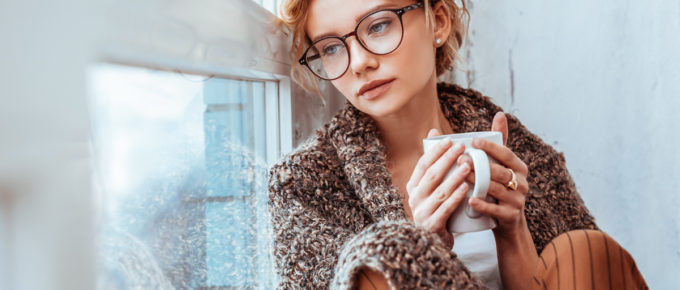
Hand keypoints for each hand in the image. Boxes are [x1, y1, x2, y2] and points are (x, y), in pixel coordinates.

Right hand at [407, 129, 470, 249]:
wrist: (435, 243)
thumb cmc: (438, 209)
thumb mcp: (433, 187)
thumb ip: (435, 163)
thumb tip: (433, 132)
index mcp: (413, 187)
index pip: (423, 164)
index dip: (436, 151)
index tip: (451, 140)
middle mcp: (414, 198)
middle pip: (431, 175)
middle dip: (447, 159)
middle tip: (462, 147)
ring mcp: (421, 213)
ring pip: (439, 191)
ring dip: (455, 177)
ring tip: (468, 166)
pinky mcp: (432, 226)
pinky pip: (445, 209)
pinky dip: (456, 198)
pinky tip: (467, 189)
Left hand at [458, 112, 529, 236]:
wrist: (507, 222)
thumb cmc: (499, 187)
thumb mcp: (502, 165)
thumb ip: (500, 141)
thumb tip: (499, 113)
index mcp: (519, 167)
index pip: (505, 153)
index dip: (490, 146)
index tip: (472, 141)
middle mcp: (522, 182)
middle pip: (500, 171)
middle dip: (480, 165)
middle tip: (460, 159)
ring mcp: (518, 200)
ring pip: (496, 189)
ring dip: (478, 182)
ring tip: (461, 176)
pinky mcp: (511, 216)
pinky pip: (495, 210)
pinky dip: (482, 205)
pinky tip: (469, 200)